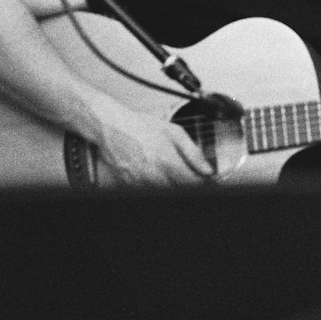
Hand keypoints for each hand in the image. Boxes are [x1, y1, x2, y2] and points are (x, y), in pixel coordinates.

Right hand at [93, 103, 213, 186]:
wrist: (112, 128)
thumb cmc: (141, 127)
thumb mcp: (174, 132)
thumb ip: (193, 153)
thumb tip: (207, 169)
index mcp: (167, 161)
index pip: (193, 183)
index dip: (203, 183)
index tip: (208, 179)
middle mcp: (154, 175)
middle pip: (180, 191)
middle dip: (189, 184)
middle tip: (190, 173)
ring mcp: (141, 183)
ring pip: (166, 193)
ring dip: (174, 185)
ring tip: (170, 169)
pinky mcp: (131, 186)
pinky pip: (150, 191)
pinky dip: (158, 185)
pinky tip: (157, 172)